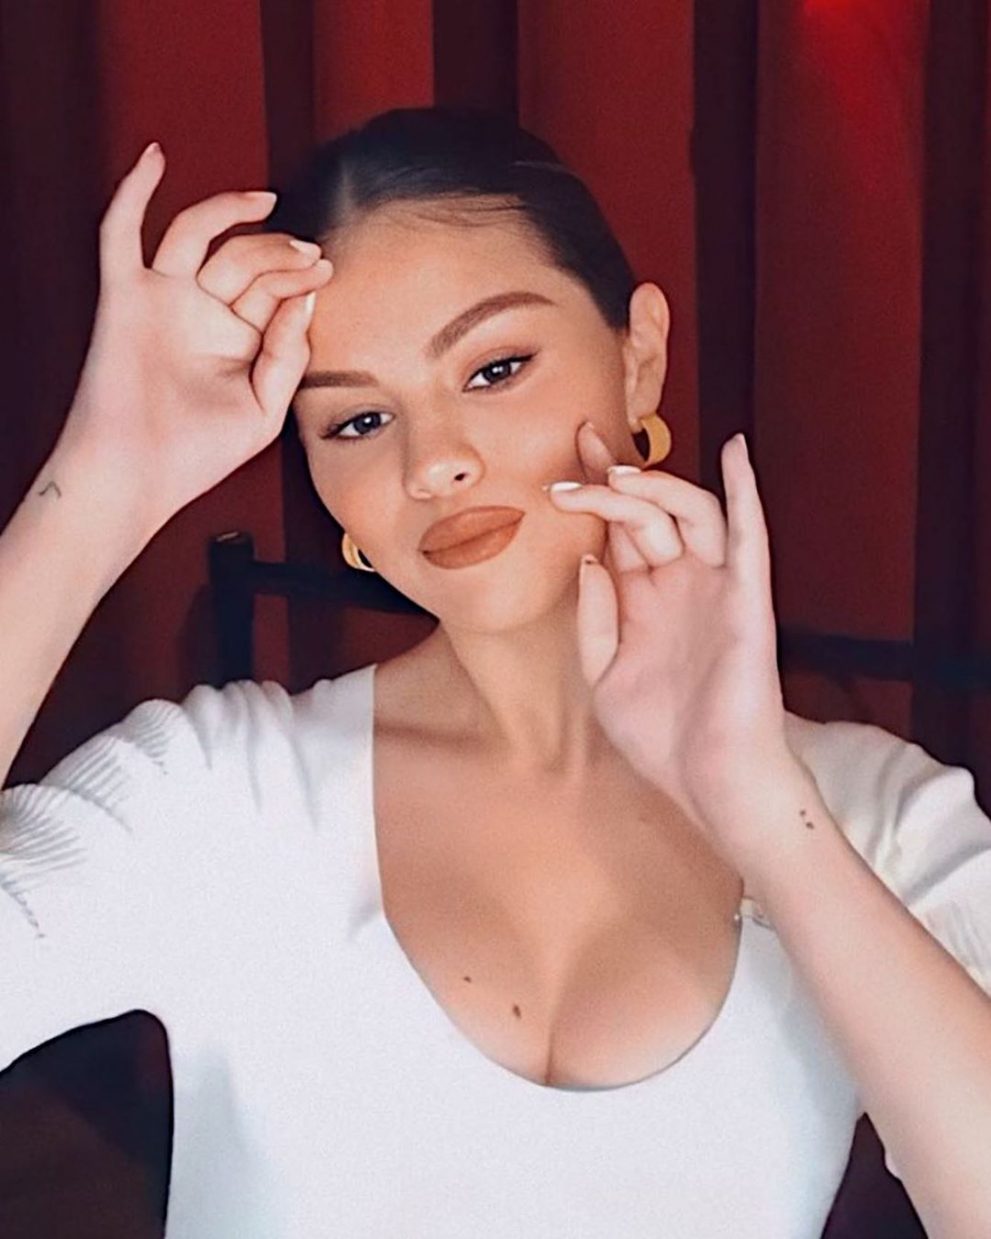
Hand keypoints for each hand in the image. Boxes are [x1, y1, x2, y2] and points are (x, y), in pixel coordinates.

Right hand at [59, 142, 333, 535]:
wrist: (138, 477)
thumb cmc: (198, 455)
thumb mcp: (265, 409)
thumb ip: (288, 355)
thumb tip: (305, 300)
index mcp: (237, 339)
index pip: (272, 289)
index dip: (300, 276)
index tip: (326, 274)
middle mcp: (200, 313)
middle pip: (244, 258)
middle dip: (280, 253)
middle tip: (311, 256)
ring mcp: (162, 301)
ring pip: (198, 236)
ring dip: (233, 213)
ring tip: (268, 202)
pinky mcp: (124, 297)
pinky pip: (120, 233)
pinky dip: (133, 192)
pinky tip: (154, 157)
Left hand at [547, 420, 793, 868]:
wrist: (710, 783)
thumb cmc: (661, 739)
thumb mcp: (603, 676)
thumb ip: (595, 618)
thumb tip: (589, 558)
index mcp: (643, 601)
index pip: (617, 531)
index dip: (593, 493)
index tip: (559, 466)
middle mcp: (678, 586)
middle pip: (647, 511)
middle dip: (611, 476)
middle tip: (577, 448)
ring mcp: (713, 588)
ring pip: (689, 512)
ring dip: (652, 486)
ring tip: (616, 472)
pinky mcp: (746, 600)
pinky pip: (749, 537)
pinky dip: (745, 492)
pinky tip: (734, 451)